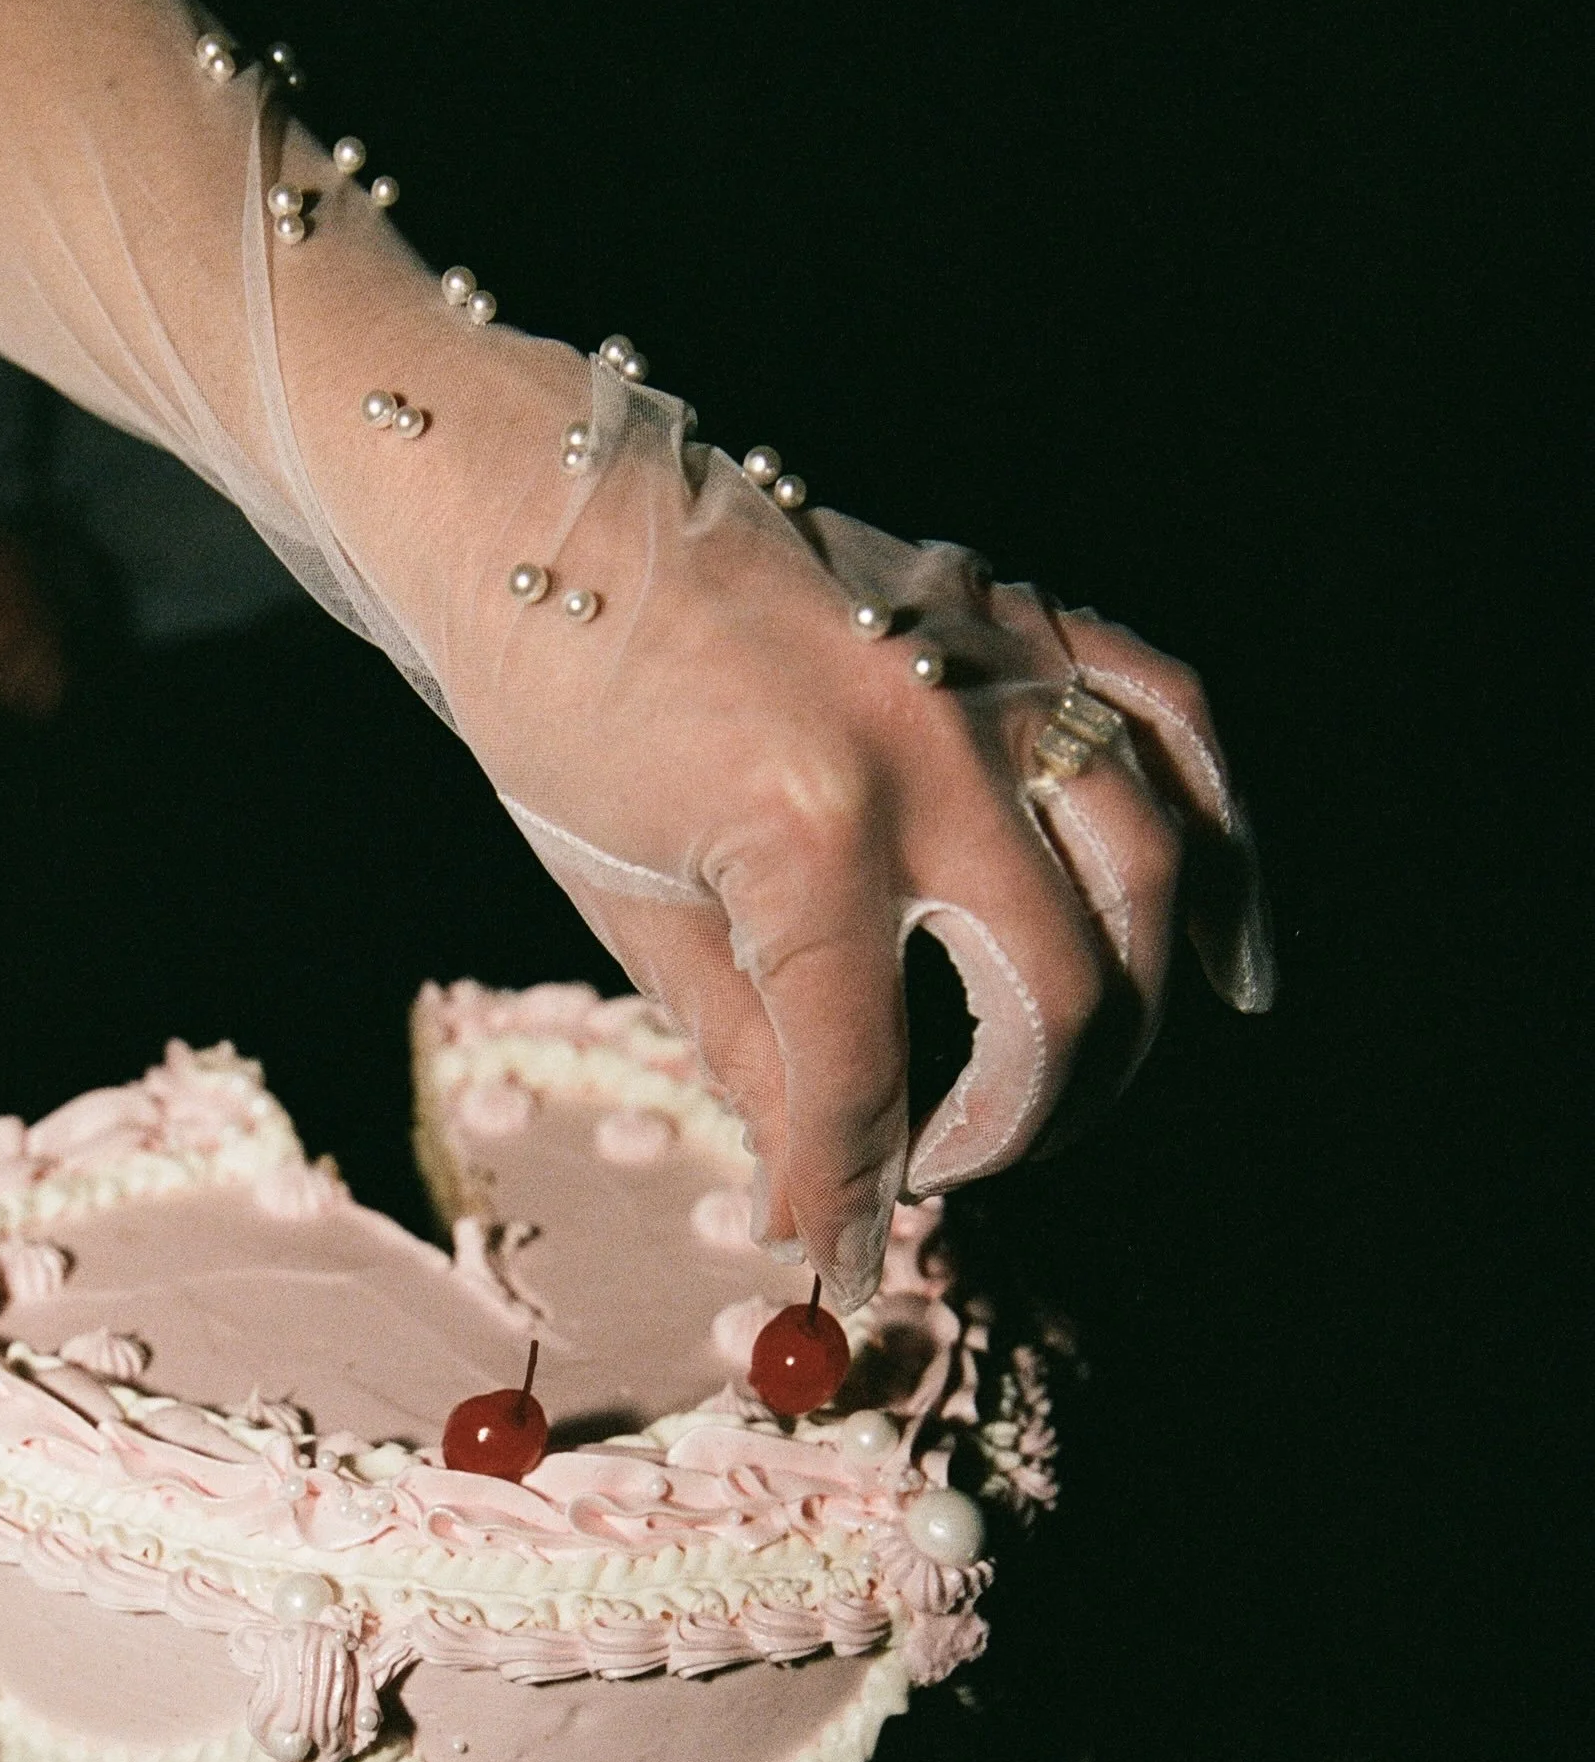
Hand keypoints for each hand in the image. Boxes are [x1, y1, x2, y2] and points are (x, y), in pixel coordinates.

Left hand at [440, 409, 1269, 1308]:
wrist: (537, 504)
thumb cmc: (554, 705)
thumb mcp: (633, 911)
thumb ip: (752, 1057)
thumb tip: (818, 1198)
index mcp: (804, 833)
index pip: (866, 1074)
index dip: (855, 1193)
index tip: (843, 1257)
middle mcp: (926, 748)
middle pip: (1060, 988)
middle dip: (1026, 1116)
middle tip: (961, 1162)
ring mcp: (987, 665)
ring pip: (1150, 865)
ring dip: (1136, 1006)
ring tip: (1089, 1088)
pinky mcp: (1011, 610)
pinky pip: (1167, 719)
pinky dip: (1220, 835)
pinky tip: (1224, 954)